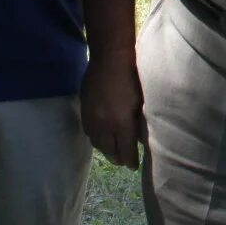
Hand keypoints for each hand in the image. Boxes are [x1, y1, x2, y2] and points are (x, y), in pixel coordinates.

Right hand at [82, 50, 145, 169]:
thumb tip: (141, 139)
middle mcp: (104, 124)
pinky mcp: (84, 109)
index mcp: (121, 123)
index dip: (131, 161)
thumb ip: (140, 123)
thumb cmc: (132, 77)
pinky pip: (88, 131)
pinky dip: (96, 138)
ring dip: (105, 150)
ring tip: (112, 152)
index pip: (126, 150)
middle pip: (109, 150)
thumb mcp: (141, 102)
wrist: (109, 58)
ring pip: (97, 143)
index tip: (134, 166)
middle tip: (124, 161)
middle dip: (118, 158)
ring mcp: (92, 117)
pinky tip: (101, 137)